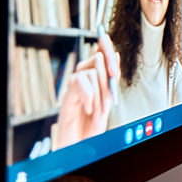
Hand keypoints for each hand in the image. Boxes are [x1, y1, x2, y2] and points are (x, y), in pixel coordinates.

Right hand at [54, 33, 119, 148]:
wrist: (81, 146)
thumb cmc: (93, 124)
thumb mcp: (107, 101)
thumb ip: (110, 81)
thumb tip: (115, 56)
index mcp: (96, 80)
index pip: (100, 56)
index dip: (103, 45)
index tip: (104, 35)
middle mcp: (84, 80)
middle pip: (96, 61)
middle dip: (108, 75)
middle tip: (111, 93)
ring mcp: (74, 87)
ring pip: (91, 73)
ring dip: (100, 93)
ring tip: (99, 110)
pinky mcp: (66, 97)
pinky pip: (79, 83)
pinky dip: (88, 97)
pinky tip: (88, 109)